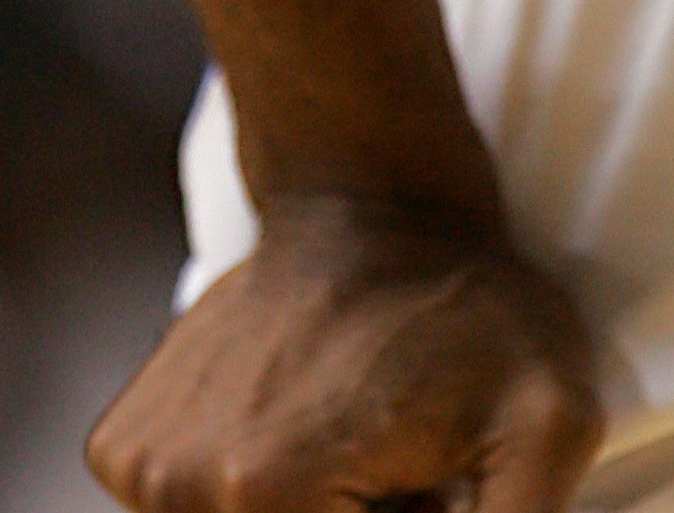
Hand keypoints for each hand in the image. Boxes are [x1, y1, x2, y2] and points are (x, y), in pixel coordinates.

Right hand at [88, 193, 603, 512]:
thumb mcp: (548, 424)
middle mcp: (182, 488)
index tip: (423, 488)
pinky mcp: (124, 448)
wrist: (370, 193)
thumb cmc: (468, 305)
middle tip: (397, 479)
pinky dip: (247, 508)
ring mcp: (143, 467)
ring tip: (351, 460)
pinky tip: (298, 442)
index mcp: (265, 495)